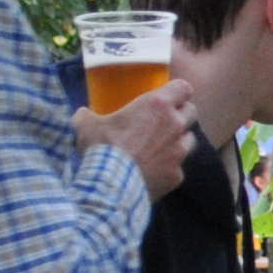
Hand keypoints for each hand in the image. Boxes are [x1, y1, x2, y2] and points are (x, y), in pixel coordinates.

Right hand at [77, 82, 198, 199]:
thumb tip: (81, 114)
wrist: (110, 185)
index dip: (178, 91)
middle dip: (181, 114)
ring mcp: (179, 152)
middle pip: (191, 112)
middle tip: (164, 121)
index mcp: (157, 105)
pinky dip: (168, 168)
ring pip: (189, 140)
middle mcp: (174, 125)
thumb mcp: (85, 125)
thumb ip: (86, 115)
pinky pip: (177, 168)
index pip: (183, 88)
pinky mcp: (177, 175)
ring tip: (159, 147)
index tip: (170, 96)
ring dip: (178, 141)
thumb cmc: (101, 148)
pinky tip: (152, 172)